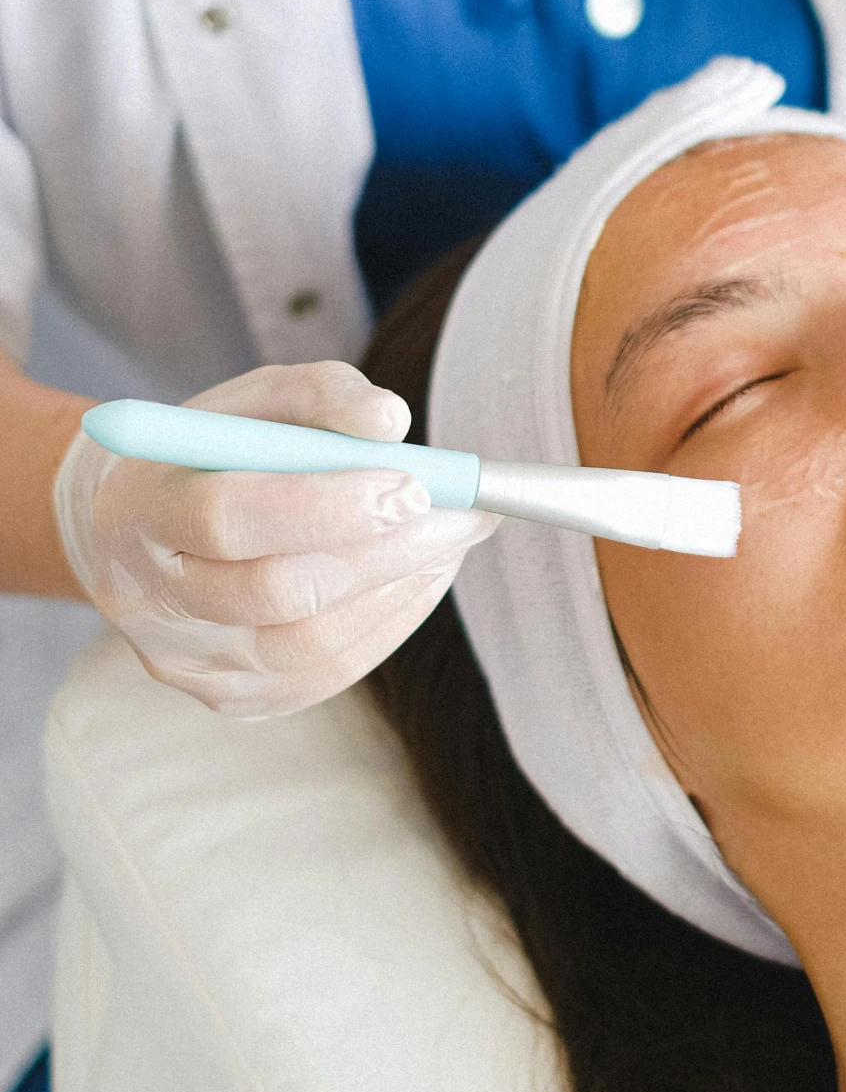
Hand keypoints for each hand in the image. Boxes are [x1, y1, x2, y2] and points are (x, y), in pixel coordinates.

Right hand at [53, 362, 497, 716]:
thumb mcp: (255, 401)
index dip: (325, 508)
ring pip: (305, 646)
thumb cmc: (214, 452)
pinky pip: (322, 676)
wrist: (137, 528)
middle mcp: (149, 596)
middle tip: (463, 515)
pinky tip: (420, 579)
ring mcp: (184, 659)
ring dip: (396, 592)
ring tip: (451, 542)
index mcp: (142, 507)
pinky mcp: (227, 697)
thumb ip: (322, 395)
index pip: (227, 519)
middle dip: (383, 553)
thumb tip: (391, 421)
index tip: (414, 486)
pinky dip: (387, 626)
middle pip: (272, 594)